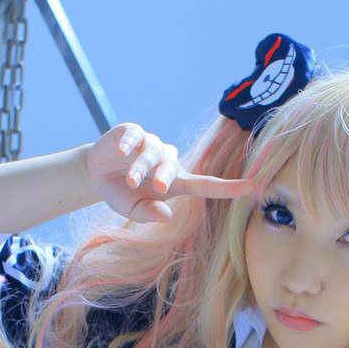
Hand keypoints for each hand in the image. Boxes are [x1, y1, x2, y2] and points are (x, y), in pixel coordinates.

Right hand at [86, 122, 258, 225]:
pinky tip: (122, 153)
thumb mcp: (132, 209)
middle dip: (165, 176)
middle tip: (158, 187)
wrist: (96, 174)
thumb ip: (148, 214)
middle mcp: (167, 160)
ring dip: (141, 167)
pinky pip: (135, 136)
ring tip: (131, 180)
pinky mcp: (132, 132)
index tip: (252, 187)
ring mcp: (150, 144)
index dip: (229, 188)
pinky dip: (129, 144)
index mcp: (175, 182)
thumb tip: (166, 216)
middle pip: (172, 167)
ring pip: (152, 152)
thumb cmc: (122, 193)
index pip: (206, 185)